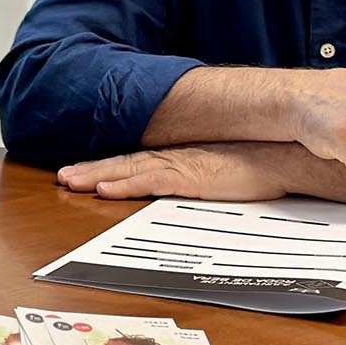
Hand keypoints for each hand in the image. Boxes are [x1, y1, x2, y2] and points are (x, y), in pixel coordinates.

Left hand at [58, 144, 291, 201]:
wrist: (283, 156)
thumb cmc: (259, 166)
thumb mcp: (223, 174)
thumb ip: (204, 180)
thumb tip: (196, 188)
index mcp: (181, 158)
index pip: (136, 161)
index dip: (107, 166)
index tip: (82, 171)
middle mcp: (175, 158)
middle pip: (124, 162)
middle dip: (90, 169)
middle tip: (62, 176)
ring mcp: (180, 166)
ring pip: (128, 170)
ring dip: (96, 175)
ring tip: (69, 180)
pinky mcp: (189, 177)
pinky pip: (149, 181)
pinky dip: (124, 184)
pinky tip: (103, 188)